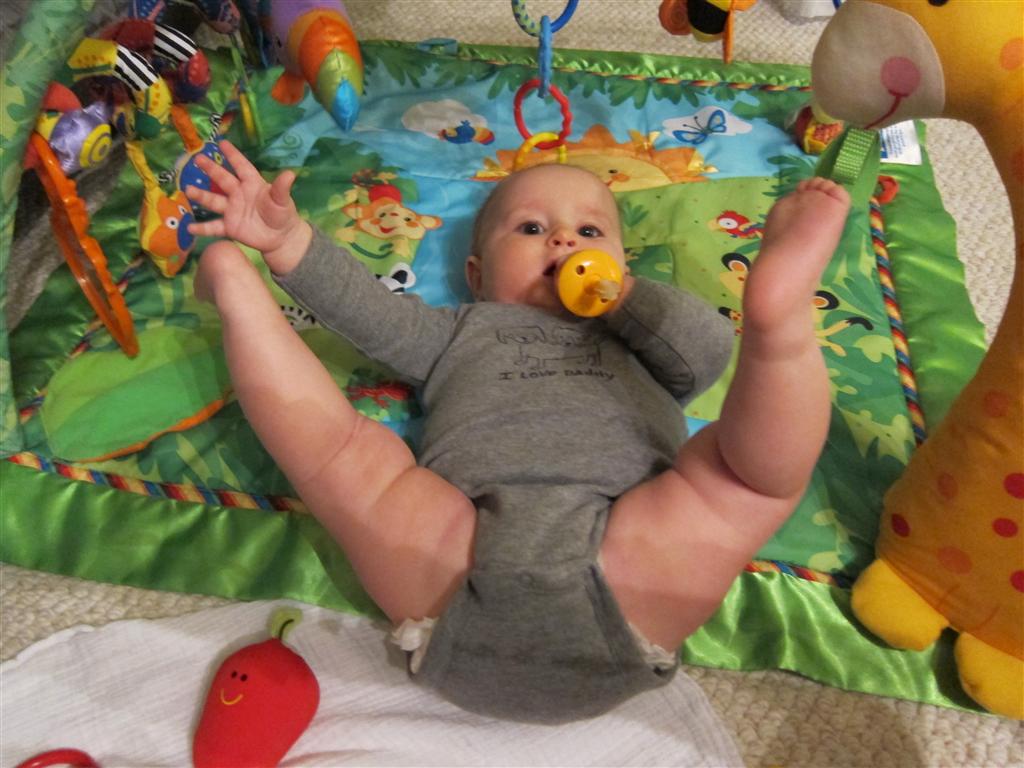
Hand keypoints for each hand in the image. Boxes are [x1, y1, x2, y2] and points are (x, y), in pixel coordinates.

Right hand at [186, 140, 310, 273]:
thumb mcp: (282, 201)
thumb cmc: (282, 214)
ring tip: (188, 190)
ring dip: (201, 196)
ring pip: (213, 201)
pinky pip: (214, 227)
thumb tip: (290, 173)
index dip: (233, 155)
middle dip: (210, 169)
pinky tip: (190, 228)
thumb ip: (282, 188)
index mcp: (252, 184)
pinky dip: (202, 228)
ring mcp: (232, 210)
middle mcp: (238, 194)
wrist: (281, 238)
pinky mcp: (229, 227)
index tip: (222, 143)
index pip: (241, 166)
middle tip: (197, 159)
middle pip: (222, 179)